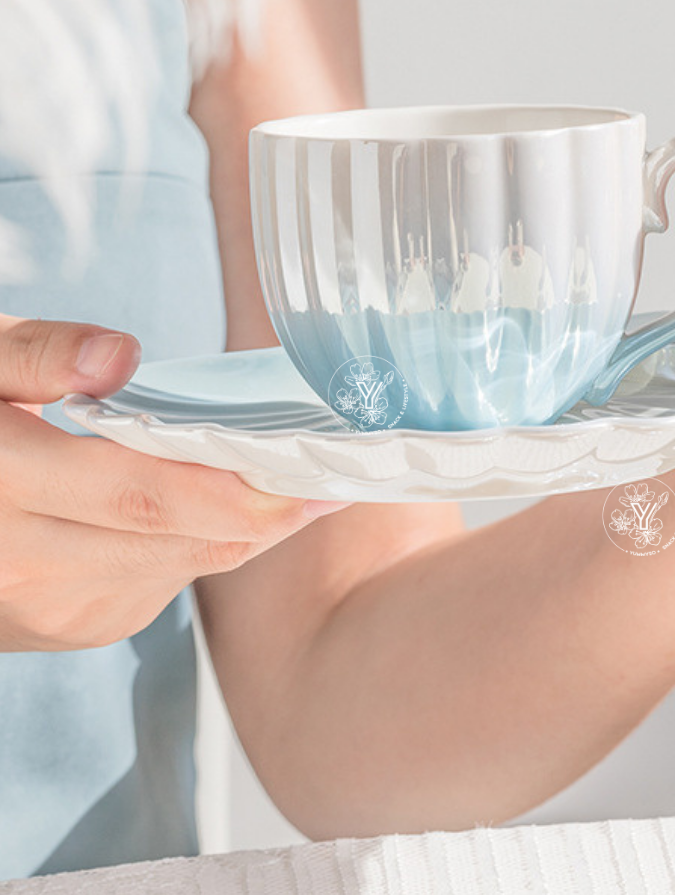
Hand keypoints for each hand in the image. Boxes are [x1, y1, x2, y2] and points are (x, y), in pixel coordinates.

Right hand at [0, 314, 346, 650]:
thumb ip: (38, 354)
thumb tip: (120, 356)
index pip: (142, 493)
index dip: (239, 487)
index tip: (314, 468)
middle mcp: (22, 566)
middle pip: (184, 539)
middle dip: (271, 510)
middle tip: (336, 473)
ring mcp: (50, 609)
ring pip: (187, 565)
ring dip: (249, 526)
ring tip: (298, 481)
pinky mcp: (74, 626)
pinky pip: (169, 582)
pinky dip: (210, 542)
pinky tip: (232, 505)